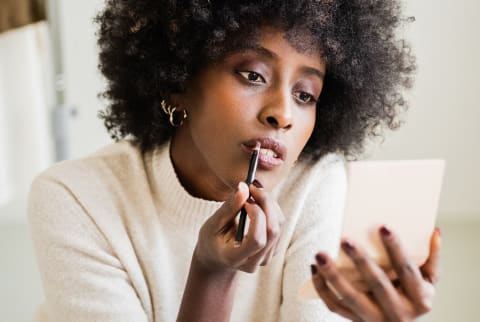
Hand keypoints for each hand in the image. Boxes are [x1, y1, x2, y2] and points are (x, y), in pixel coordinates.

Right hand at [194, 180, 284, 273]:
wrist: (216, 257)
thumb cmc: (212, 240)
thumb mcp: (214, 223)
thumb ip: (230, 207)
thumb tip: (243, 187)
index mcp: (235, 258)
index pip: (257, 240)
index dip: (257, 216)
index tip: (247, 199)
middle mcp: (254, 262)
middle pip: (272, 231)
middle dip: (266, 204)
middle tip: (253, 187)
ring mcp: (266, 258)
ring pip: (278, 226)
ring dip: (269, 204)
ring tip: (253, 193)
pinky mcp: (273, 249)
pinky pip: (280, 225)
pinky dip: (272, 209)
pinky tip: (258, 203)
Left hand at [310, 227, 440, 321]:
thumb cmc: (414, 296)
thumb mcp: (430, 281)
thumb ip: (432, 258)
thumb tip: (435, 231)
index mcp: (419, 299)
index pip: (407, 270)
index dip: (396, 248)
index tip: (383, 227)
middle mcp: (397, 312)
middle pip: (376, 284)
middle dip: (360, 261)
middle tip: (345, 239)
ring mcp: (374, 319)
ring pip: (350, 297)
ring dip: (332, 275)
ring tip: (320, 255)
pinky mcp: (354, 321)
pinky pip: (334, 306)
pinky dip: (321, 287)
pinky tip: (315, 268)